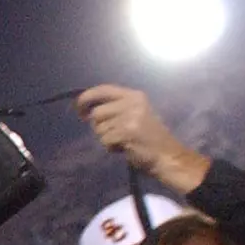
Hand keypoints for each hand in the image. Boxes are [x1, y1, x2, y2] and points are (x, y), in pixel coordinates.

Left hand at [77, 85, 211, 192]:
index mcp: (134, 95)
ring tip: (124, 140)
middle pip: (96, 113)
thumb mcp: (134, 115)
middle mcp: (133, 102)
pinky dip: (111, 147)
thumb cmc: (147, 137)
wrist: (166, 155)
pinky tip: (125, 147)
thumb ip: (114, 109)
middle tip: (116, 134)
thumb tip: (87, 111)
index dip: (86, 98)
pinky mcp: (127, 131)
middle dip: (100, 127)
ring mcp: (131, 116)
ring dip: (107, 138)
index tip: (78, 110)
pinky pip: (104, 140)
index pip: (103, 89)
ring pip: (99, 129)